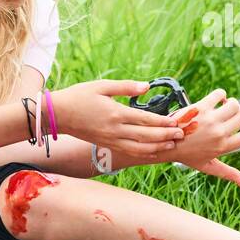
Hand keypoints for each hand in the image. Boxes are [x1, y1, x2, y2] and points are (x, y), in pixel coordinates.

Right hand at [50, 80, 184, 159]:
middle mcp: (115, 130)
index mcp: (115, 113)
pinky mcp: (107, 144)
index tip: (176, 121)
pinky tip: (154, 152)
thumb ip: (125, 86)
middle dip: (165, 136)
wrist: (58, 114)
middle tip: (181, 134)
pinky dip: (144, 153)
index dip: (162, 122)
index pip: (145, 120)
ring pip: (139, 148)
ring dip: (157, 147)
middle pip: (146, 136)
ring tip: (171, 145)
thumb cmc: (79, 96)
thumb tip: (146, 86)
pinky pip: (129, 152)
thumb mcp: (101, 86)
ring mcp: (111, 140)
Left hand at [167, 88, 239, 186]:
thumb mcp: (208, 166)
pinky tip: (217, 99)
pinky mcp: (200, 107)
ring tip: (227, 105)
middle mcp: (218, 133)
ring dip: (233, 102)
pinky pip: (219, 94)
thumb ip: (228, 173)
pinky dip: (221, 94)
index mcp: (223, 146)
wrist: (166, 143)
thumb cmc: (187, 155)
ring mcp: (210, 119)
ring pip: (233, 103)